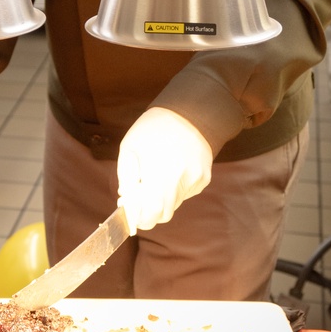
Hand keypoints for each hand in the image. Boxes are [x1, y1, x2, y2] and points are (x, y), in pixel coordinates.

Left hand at [116, 108, 212, 233]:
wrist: (188, 112)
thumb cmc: (152, 128)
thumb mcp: (129, 147)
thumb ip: (126, 178)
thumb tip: (127, 202)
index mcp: (160, 171)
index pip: (152, 212)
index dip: (141, 219)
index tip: (132, 216)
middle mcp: (181, 179)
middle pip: (165, 213)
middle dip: (150, 212)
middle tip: (139, 200)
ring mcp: (196, 179)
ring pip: (175, 204)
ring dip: (162, 198)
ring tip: (156, 175)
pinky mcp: (204, 178)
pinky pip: (185, 193)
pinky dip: (175, 188)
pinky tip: (172, 168)